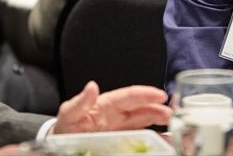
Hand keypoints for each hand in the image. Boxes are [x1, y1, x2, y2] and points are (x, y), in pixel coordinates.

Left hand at [53, 81, 170, 133]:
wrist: (60, 145)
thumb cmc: (65, 127)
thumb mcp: (69, 113)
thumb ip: (80, 102)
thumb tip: (92, 86)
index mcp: (106, 104)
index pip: (129, 96)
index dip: (145, 94)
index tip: (160, 95)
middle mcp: (117, 115)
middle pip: (141, 109)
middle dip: (157, 109)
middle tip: (172, 114)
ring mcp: (120, 129)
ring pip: (144, 122)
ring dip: (158, 122)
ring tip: (172, 127)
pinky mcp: (121, 142)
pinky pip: (140, 138)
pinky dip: (153, 139)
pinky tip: (163, 141)